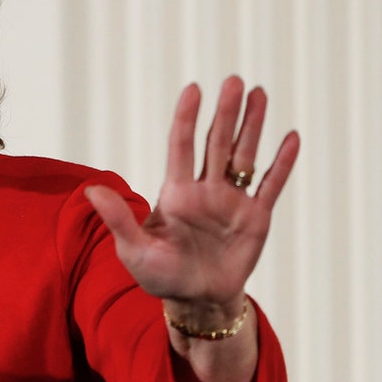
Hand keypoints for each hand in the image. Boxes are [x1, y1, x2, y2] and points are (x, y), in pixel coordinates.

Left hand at [84, 76, 300, 317]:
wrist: (194, 300)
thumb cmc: (159, 275)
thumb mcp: (134, 249)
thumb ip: (118, 218)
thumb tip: (90, 190)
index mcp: (175, 193)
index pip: (180, 146)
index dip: (186, 118)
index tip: (193, 89)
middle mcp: (204, 189)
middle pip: (216, 142)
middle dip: (226, 112)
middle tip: (235, 80)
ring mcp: (232, 201)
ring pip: (244, 155)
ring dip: (252, 126)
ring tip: (259, 93)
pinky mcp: (256, 217)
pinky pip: (270, 185)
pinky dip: (281, 163)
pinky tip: (290, 137)